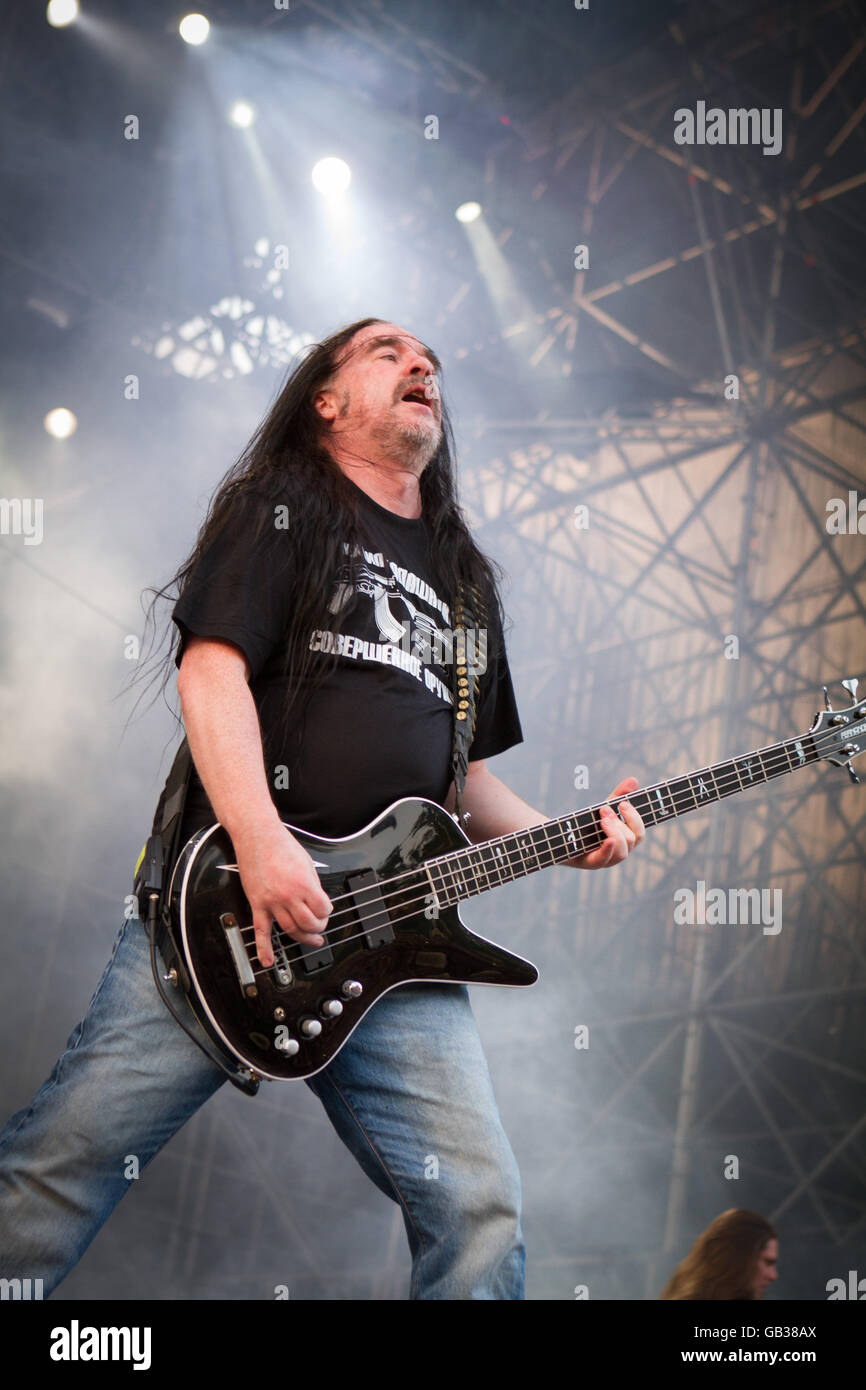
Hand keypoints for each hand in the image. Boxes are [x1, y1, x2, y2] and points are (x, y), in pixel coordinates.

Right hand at [232, 821, 333, 966]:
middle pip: (308, 924)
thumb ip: (312, 884)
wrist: (258, 836)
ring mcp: (272, 902)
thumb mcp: (307, 863)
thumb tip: (317, 900)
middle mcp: (289, 896)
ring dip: (302, 938)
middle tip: (320, 927)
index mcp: (304, 884)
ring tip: (310, 940)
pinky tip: (268, 960)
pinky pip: (261, 930)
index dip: (327, 911)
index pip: (323, 909)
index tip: (325, 910)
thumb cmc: (282, 845)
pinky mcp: (258, 903)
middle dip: (318, 927)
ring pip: (290, 930)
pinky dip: (264, 948)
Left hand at [565, 776, 644, 869]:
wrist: (558, 838)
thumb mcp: (602, 809)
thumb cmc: (585, 825)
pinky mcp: (589, 863)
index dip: (635, 818)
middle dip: (620, 822)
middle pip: (632, 840)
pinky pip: (603, 860)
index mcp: (624, 841)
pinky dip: (608, 849)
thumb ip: (618, 796)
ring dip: (615, 832)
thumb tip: (634, 780)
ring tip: (602, 819)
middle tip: (604, 809)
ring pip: (622, 852)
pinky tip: (609, 839)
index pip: (639, 834)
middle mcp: (617, 852)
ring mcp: (605, 860)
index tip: (622, 804)